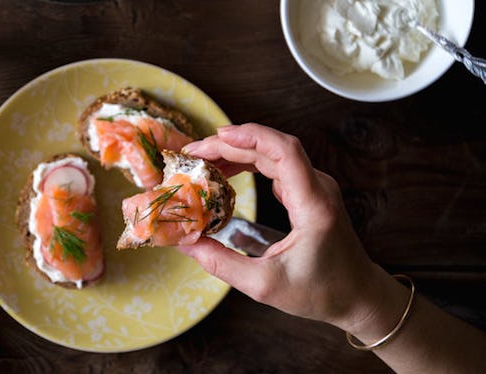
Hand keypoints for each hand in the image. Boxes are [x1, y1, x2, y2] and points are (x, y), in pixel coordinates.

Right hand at [180, 123, 398, 332]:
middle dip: (230, 144)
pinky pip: (277, 165)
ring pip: (274, 153)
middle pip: (273, 148)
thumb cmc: (320, 292)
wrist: (358, 295)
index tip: (218, 136)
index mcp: (313, 206)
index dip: (252, 137)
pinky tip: (225, 171)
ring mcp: (315, 187)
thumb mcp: (264, 286)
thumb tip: (186, 243)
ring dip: (238, 150)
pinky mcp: (309, 192)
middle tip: (193, 152)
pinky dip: (248, 162)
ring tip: (203, 159)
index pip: (285, 152)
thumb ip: (222, 264)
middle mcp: (318, 188)